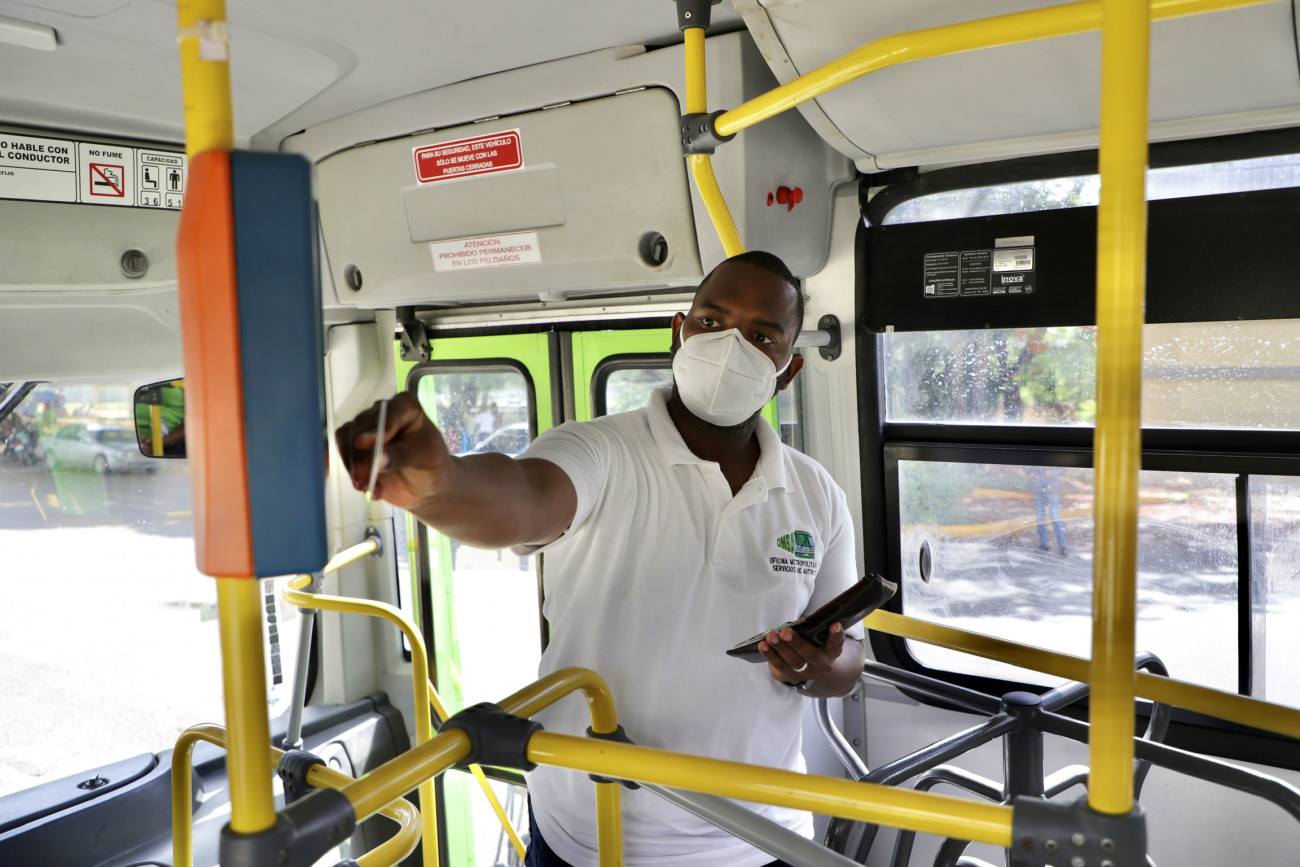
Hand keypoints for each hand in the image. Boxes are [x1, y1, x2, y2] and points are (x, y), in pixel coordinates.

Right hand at [334, 393, 451, 509]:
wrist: (426, 485)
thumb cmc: (432, 464)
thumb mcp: (426, 458)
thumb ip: (402, 455)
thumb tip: (378, 458)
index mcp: (405, 406)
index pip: (388, 412)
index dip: (377, 428)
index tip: (368, 445)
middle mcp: (383, 412)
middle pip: (362, 426)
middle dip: (361, 454)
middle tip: (364, 476)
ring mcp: (366, 429)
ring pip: (347, 439)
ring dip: (354, 465)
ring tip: (366, 486)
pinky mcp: (355, 448)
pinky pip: (344, 455)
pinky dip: (352, 473)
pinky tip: (367, 488)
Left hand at [758, 621, 846, 685]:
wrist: (808, 669)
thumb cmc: (810, 644)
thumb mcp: (814, 637)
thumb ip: (808, 630)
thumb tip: (791, 626)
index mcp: (831, 651)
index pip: (837, 643)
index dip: (836, 634)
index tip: (835, 624)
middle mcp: (821, 665)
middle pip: (810, 654)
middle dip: (797, 643)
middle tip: (785, 632)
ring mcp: (806, 674)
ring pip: (793, 663)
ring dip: (780, 648)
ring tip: (771, 637)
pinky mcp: (790, 678)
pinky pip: (779, 667)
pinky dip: (770, 656)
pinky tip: (763, 646)